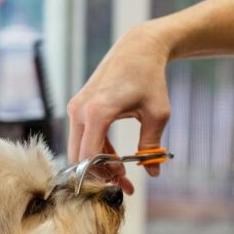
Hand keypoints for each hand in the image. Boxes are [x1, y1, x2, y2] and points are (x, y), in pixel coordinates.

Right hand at [66, 23, 171, 192]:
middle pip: (78, 156)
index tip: (125, 182)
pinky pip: (82, 137)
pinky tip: (116, 158)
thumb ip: (152, 146)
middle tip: (123, 184)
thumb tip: (152, 172)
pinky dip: (96, 151)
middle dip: (99, 174)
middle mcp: (80, 110)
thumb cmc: (150, 79)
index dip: (105, 174)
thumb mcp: (157, 114)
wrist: (138, 49)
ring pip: (78, 149)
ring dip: (97, 164)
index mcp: (98, 111)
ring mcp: (76, 107)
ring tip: (123, 174)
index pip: (89, 156)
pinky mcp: (78, 106)